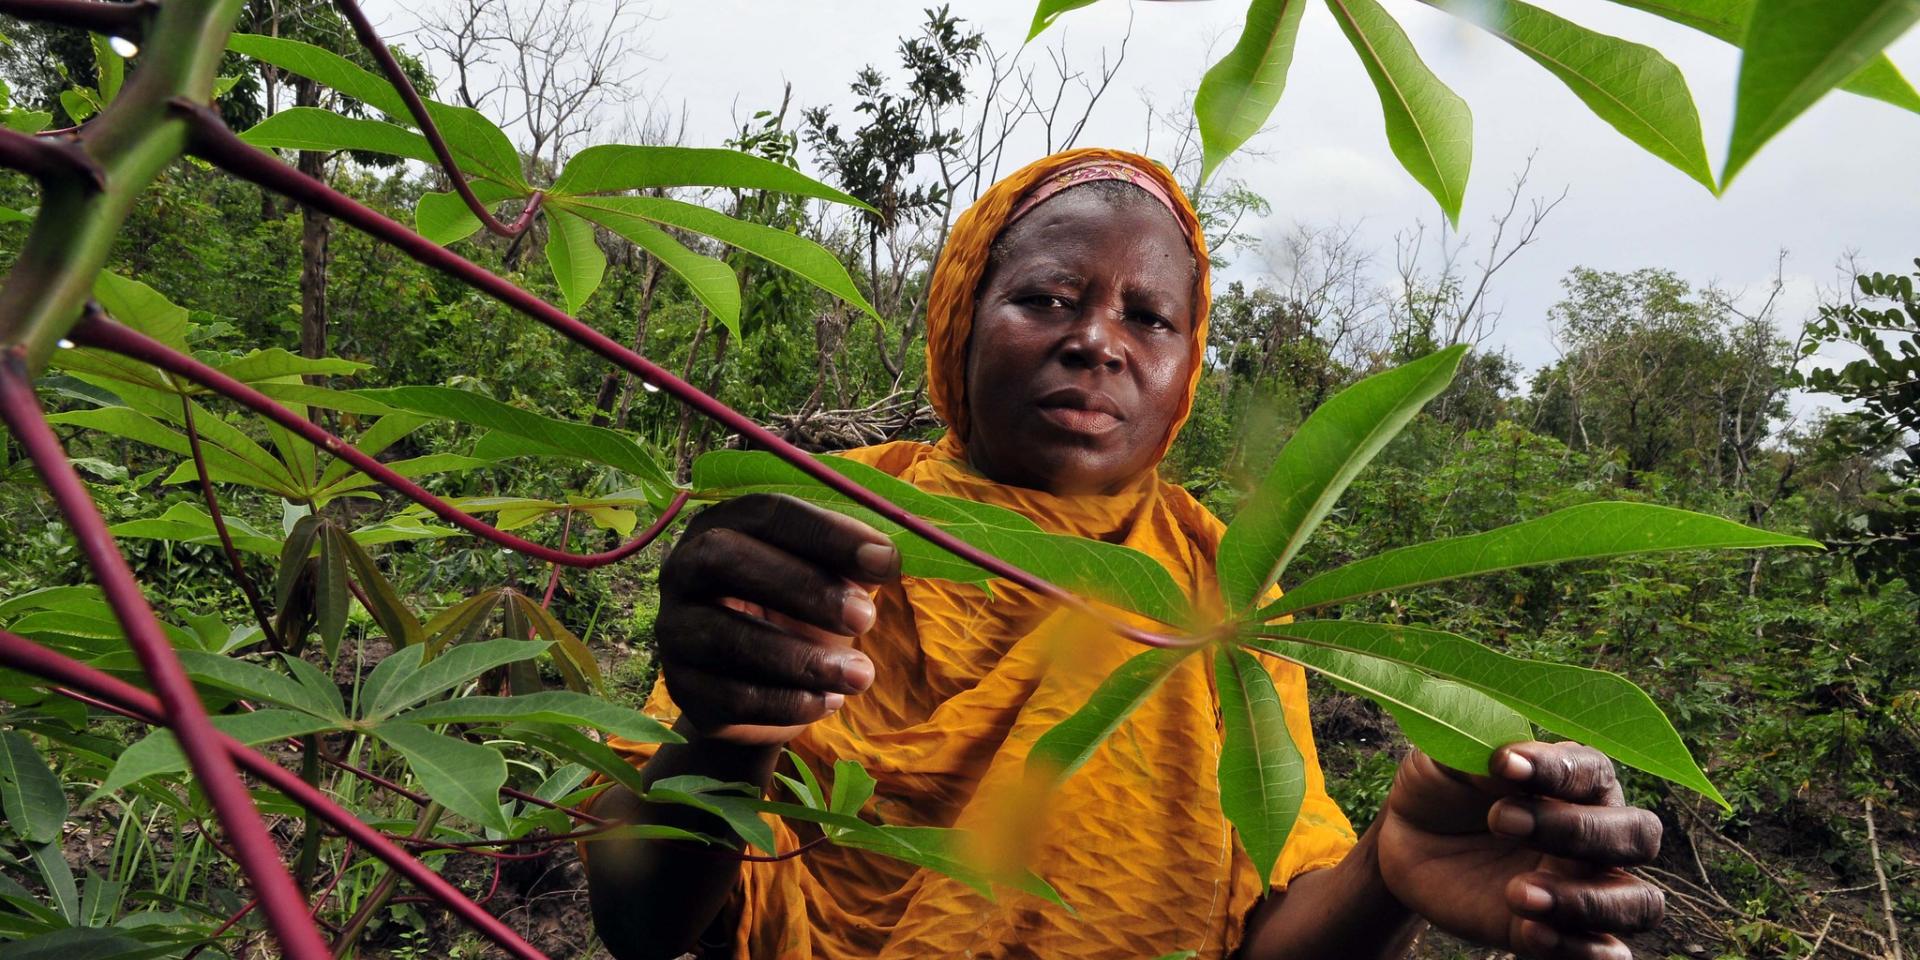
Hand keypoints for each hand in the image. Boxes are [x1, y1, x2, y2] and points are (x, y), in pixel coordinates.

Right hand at [655, 494, 898, 747]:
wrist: (764, 690)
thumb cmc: (800, 614)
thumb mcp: (829, 580)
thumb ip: (851, 563)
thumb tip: (884, 559)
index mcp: (724, 524)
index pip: (767, 512)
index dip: (826, 533)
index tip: (885, 560)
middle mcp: (684, 568)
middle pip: (726, 559)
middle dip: (803, 587)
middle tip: (866, 618)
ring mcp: (674, 628)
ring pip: (725, 636)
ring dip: (801, 659)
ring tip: (860, 676)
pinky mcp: (680, 686)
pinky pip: (728, 696)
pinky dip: (786, 703)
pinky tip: (828, 702)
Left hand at [1375, 742, 1664, 958]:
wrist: (1408, 842)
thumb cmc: (1441, 788)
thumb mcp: (1446, 761)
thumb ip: (1477, 755)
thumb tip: (1506, 764)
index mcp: (1575, 780)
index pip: (1593, 772)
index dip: (1556, 770)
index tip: (1503, 764)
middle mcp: (1595, 833)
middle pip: (1637, 835)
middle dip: (1577, 830)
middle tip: (1501, 822)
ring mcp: (1583, 886)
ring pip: (1638, 903)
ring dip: (1586, 901)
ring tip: (1519, 892)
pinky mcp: (1559, 933)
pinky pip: (1600, 953)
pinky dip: (1575, 948)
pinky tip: (1530, 931)